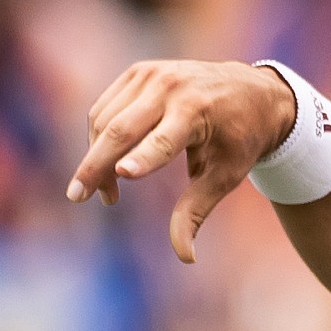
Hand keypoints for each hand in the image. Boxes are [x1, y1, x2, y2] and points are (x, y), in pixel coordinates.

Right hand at [67, 59, 298, 261]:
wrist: (254, 90)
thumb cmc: (239, 139)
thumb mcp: (225, 176)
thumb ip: (196, 212)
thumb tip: (186, 257)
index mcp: (198, 111)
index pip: (164, 140)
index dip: (142, 159)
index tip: (121, 176)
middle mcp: (171, 88)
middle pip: (120, 130)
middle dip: (94, 166)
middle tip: (77, 198)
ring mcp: (151, 75)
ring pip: (105, 121)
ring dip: (96, 159)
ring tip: (107, 195)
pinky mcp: (137, 73)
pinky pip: (104, 109)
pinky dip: (97, 139)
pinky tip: (107, 165)